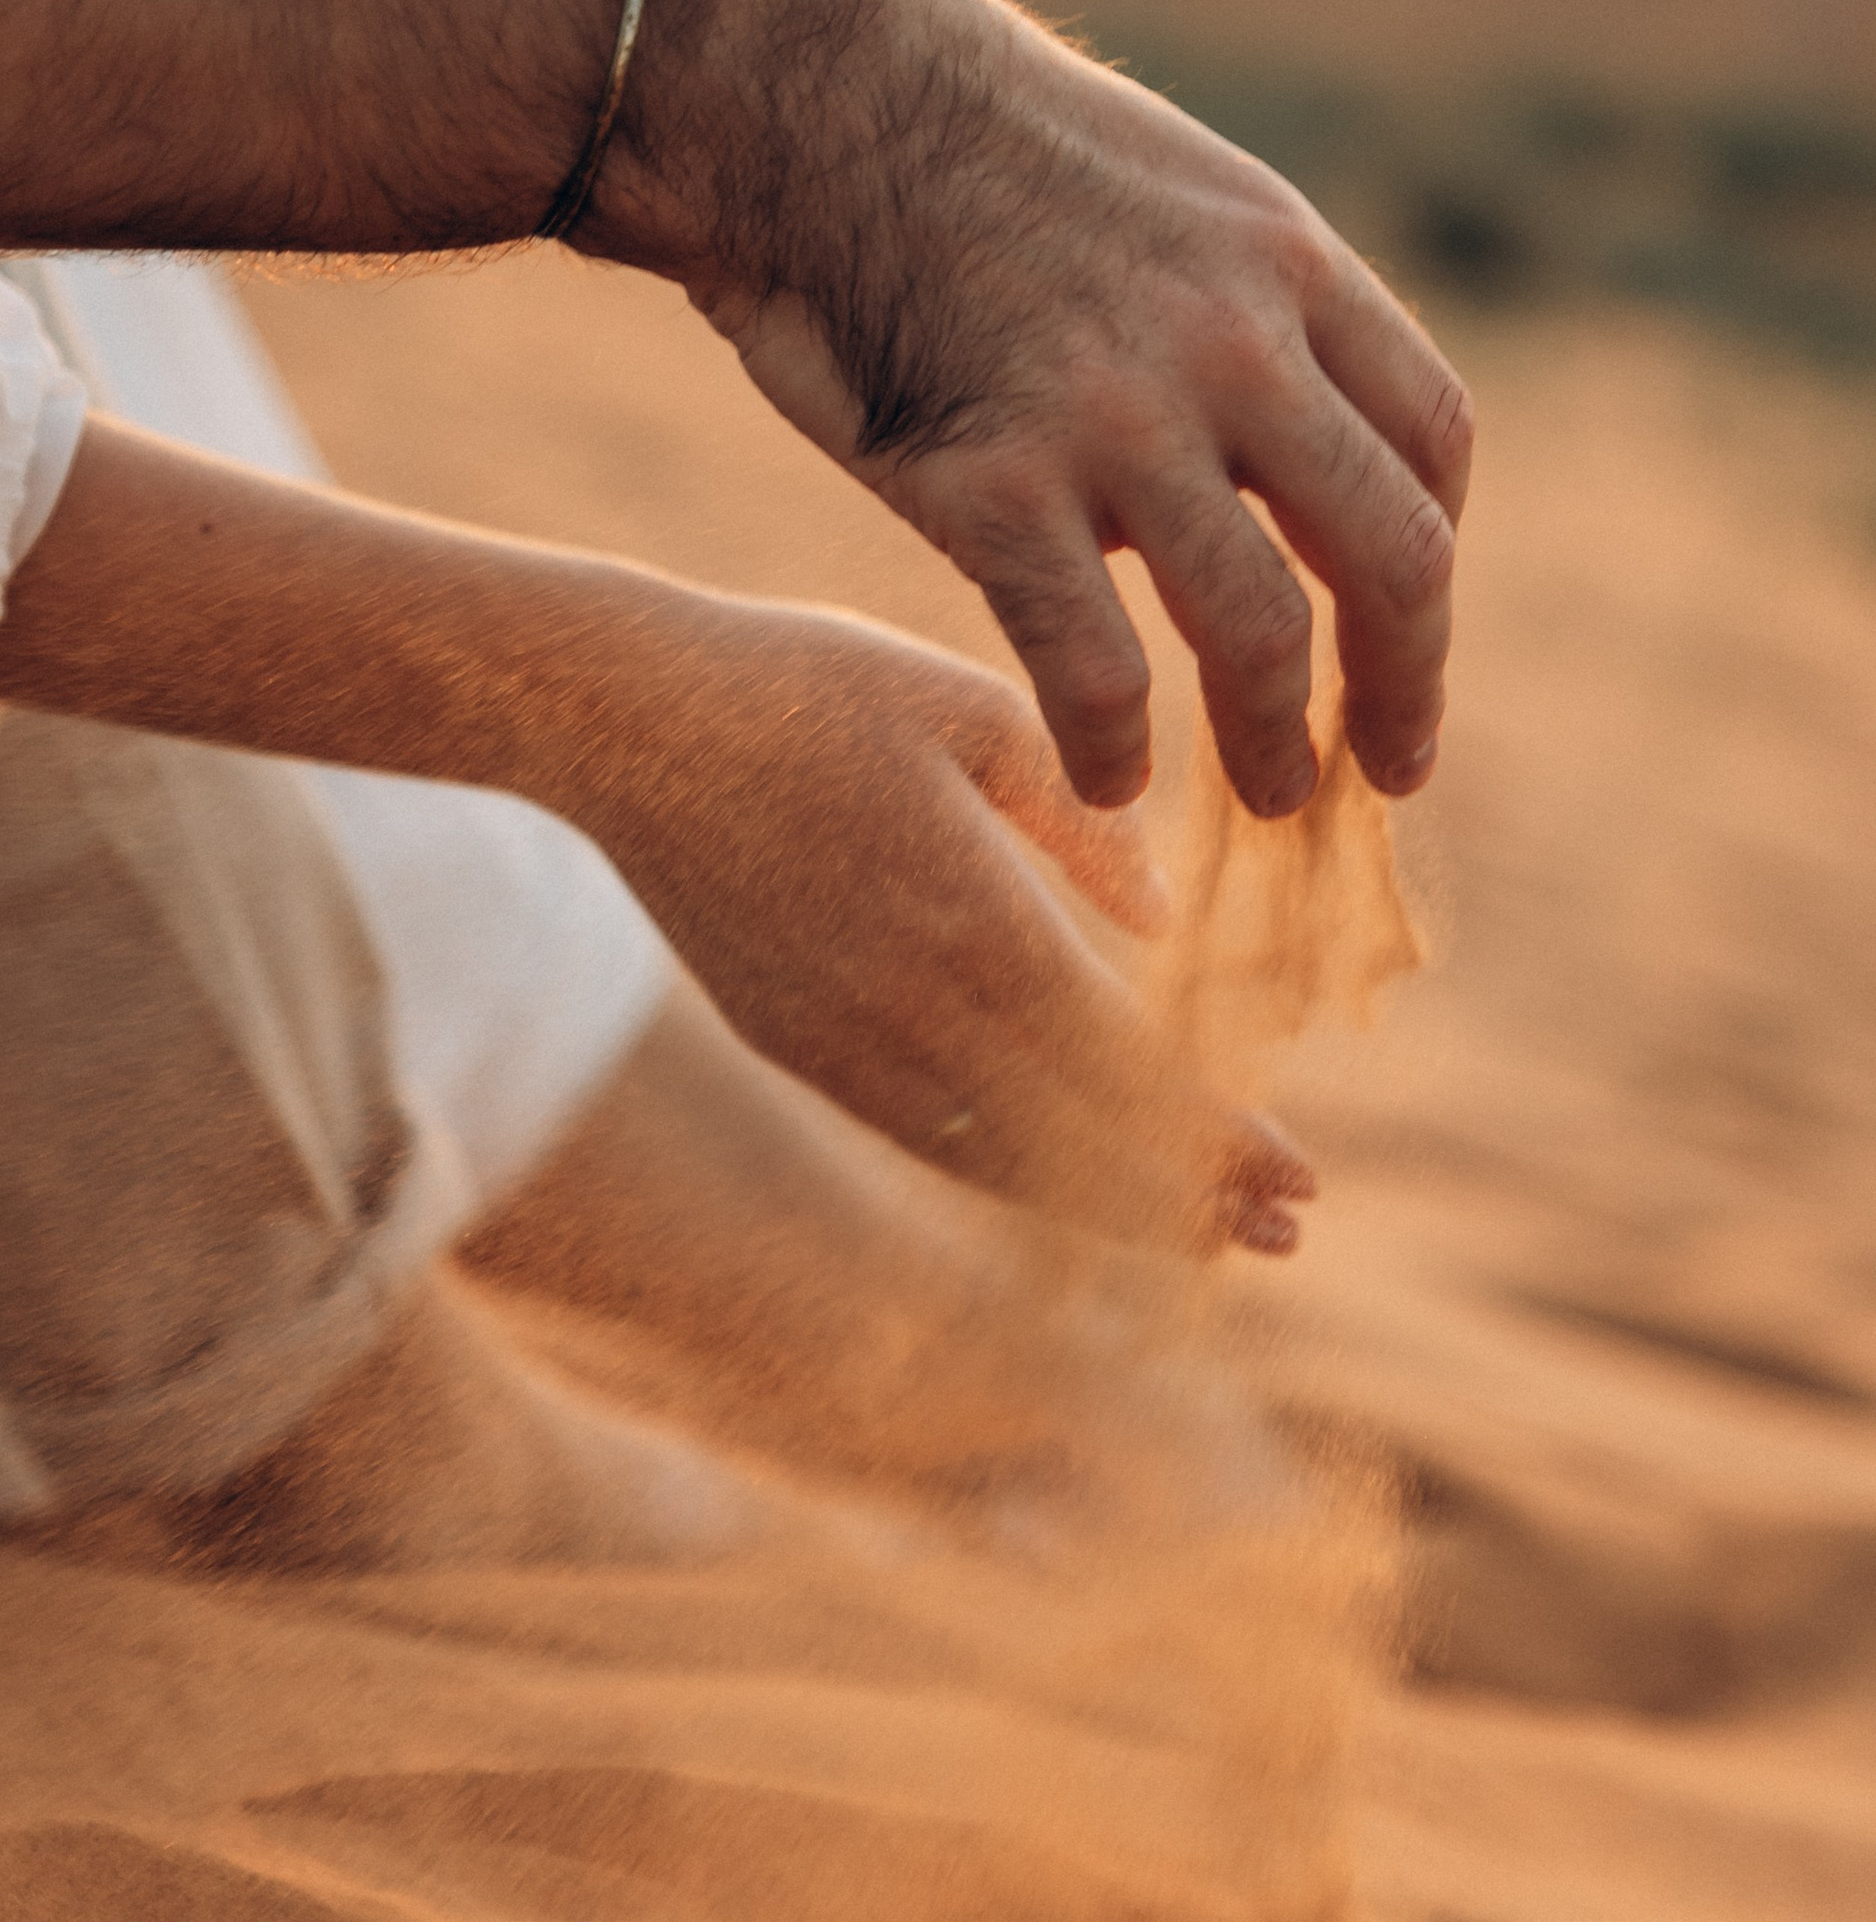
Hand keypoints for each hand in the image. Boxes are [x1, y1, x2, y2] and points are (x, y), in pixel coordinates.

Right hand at [558, 585, 1314, 1262]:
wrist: (623, 719)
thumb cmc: (805, 683)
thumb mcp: (968, 711)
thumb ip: (1077, 822)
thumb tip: (1162, 920)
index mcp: (970, 917)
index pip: (1123, 1066)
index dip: (1214, 1135)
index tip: (1298, 1178)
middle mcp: (905, 1005)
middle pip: (1073, 1137)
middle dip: (1187, 1194)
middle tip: (1284, 1233)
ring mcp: (837, 1036)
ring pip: (990, 1158)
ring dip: (1100, 1207)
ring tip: (1192, 1238)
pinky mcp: (786, 1039)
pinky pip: (913, 1134)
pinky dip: (998, 1173)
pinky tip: (1053, 1182)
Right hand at [603, 0, 1470, 823]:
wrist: (805, 102)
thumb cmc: (959, 140)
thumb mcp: (1163, 184)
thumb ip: (1240, 304)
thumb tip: (1276, 432)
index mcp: (1285, 263)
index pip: (1433, 441)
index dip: (1435, 554)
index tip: (1401, 623)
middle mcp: (1231, 346)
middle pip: (1393, 557)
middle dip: (1406, 685)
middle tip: (1387, 768)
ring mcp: (1115, 421)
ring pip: (1262, 632)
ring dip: (1278, 742)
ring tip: (1268, 800)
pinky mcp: (992, 488)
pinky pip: (1098, 666)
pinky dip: (1118, 748)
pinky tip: (1109, 780)